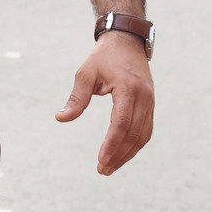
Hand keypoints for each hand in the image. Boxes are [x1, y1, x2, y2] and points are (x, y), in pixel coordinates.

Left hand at [54, 32, 153, 174]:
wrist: (126, 41)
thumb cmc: (103, 57)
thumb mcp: (86, 73)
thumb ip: (76, 97)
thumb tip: (61, 118)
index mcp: (128, 88)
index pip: (121, 123)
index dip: (111, 144)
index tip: (100, 160)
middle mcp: (143, 97)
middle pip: (133, 134)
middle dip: (118, 155)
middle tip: (102, 170)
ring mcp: (150, 101)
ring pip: (142, 136)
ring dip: (128, 154)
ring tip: (110, 167)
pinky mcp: (150, 104)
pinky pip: (146, 130)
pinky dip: (135, 145)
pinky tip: (123, 154)